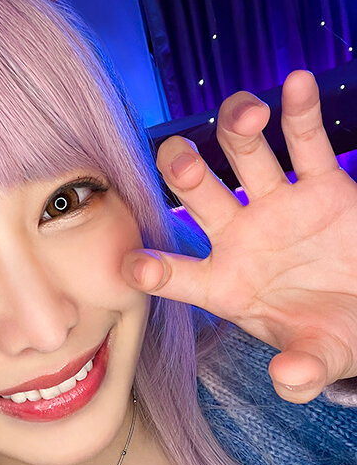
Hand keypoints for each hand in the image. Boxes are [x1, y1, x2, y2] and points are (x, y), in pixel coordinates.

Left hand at [122, 69, 356, 403]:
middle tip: (183, 161)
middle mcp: (240, 237)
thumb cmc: (329, 336)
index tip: (134, 267)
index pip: (178, 276)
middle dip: (184, 172)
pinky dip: (300, 112)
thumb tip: (290, 380)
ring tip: (248, 114)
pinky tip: (297, 84)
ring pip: (242, 153)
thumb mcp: (319, 358)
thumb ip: (302, 372)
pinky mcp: (320, 184)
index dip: (155, 270)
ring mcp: (276, 206)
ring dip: (236, 127)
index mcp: (224, 285)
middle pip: (197, 194)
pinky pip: (306, 141)